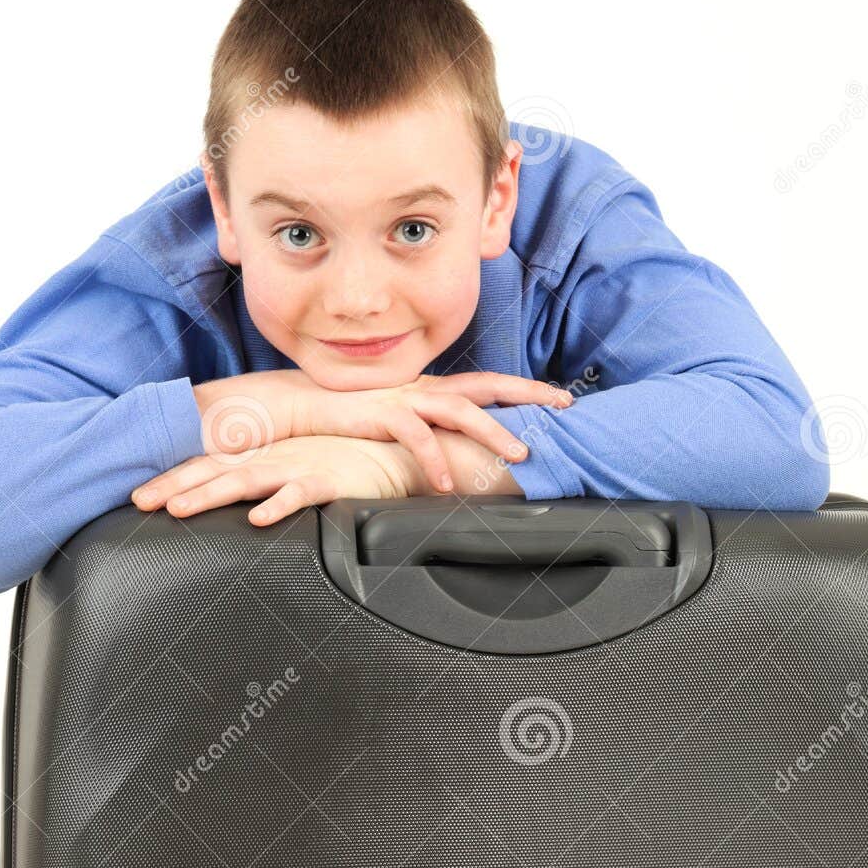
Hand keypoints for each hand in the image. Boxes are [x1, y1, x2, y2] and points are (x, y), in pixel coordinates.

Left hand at [131, 433, 419, 525]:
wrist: (396, 451)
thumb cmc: (347, 464)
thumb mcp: (298, 472)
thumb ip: (267, 484)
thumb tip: (233, 506)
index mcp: (264, 456)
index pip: (209, 466)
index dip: (172, 479)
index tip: (138, 497)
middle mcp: (274, 458)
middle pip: (216, 471)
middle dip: (174, 486)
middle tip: (139, 501)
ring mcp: (299, 466)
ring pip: (247, 480)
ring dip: (211, 493)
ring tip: (180, 509)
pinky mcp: (330, 478)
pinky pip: (301, 492)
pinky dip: (279, 504)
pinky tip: (258, 518)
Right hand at [186, 368, 571, 494]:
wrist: (303, 403)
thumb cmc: (351, 414)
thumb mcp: (398, 417)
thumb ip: (428, 426)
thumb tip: (457, 447)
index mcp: (433, 388)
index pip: (489, 383)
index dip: (526, 388)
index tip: (561, 395)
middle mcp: (427, 388)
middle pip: (488, 385)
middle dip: (528, 394)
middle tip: (564, 405)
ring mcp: (407, 399)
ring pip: (461, 411)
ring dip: (493, 433)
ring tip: (519, 455)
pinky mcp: (383, 414)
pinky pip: (416, 438)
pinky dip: (434, 461)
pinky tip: (446, 485)